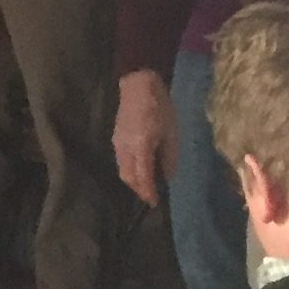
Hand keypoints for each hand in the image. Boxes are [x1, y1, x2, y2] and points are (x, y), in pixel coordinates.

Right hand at [113, 66, 178, 206]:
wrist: (139, 84)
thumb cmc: (160, 107)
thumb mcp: (172, 133)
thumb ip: (169, 157)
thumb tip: (167, 175)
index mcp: (141, 147)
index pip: (143, 177)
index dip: (148, 192)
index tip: (155, 203)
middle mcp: (125, 148)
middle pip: (128, 177)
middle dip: (139, 189)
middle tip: (152, 195)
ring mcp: (118, 143)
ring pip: (123, 170)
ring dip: (134, 180)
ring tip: (148, 183)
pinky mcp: (116, 138)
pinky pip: (122, 160)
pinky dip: (131, 169)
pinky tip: (141, 167)